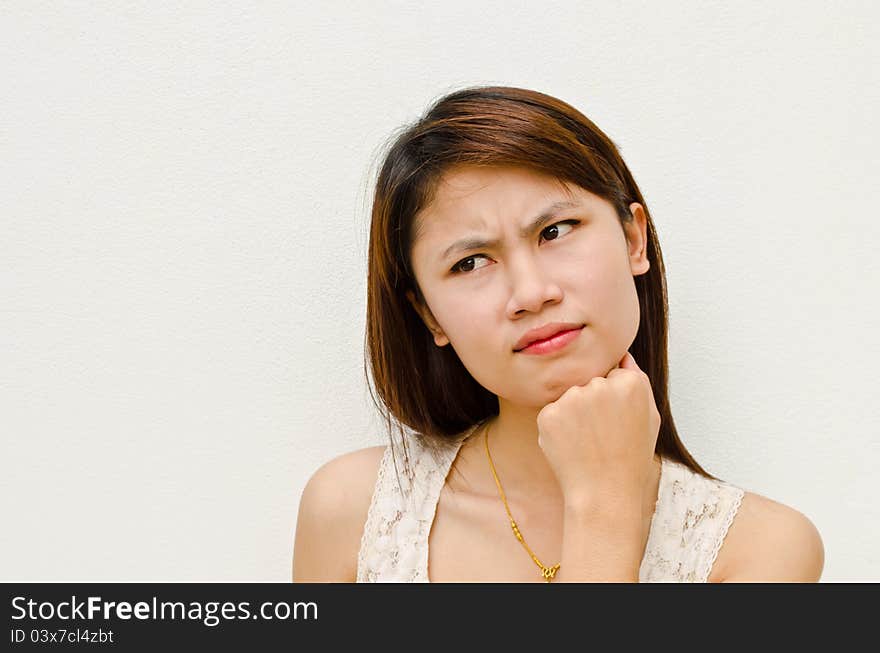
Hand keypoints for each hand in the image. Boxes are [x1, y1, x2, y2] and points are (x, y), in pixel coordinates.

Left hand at [536, 350, 660, 508]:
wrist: (605, 493)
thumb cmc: (631, 457)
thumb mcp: (649, 417)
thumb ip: (637, 381)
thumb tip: (622, 355)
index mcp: (630, 382)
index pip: (613, 375)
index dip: (615, 401)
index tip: (618, 423)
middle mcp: (600, 385)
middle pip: (589, 384)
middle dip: (593, 405)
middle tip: (603, 436)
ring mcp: (572, 399)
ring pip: (569, 397)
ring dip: (574, 415)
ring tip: (588, 443)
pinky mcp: (548, 414)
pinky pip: (552, 413)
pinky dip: (557, 428)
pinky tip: (572, 447)